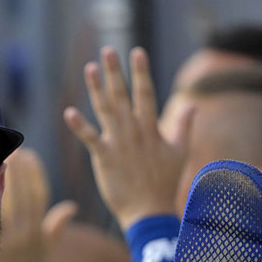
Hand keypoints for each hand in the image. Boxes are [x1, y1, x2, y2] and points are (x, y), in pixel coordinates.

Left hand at [0, 148, 76, 261]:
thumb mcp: (44, 248)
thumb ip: (55, 226)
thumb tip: (71, 207)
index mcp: (38, 231)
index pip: (39, 194)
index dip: (34, 172)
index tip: (28, 154)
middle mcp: (25, 233)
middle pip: (23, 194)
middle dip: (18, 169)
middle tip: (11, 150)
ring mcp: (8, 238)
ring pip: (7, 201)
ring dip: (3, 179)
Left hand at [63, 46, 191, 230]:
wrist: (149, 212)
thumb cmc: (164, 183)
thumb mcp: (179, 152)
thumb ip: (184, 127)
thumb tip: (192, 105)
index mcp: (151, 128)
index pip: (146, 93)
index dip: (141, 72)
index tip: (137, 52)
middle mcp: (134, 131)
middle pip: (122, 95)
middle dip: (115, 72)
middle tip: (108, 50)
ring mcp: (118, 143)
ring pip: (105, 110)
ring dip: (95, 89)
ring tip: (89, 68)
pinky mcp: (104, 158)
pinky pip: (89, 138)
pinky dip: (79, 126)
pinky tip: (69, 112)